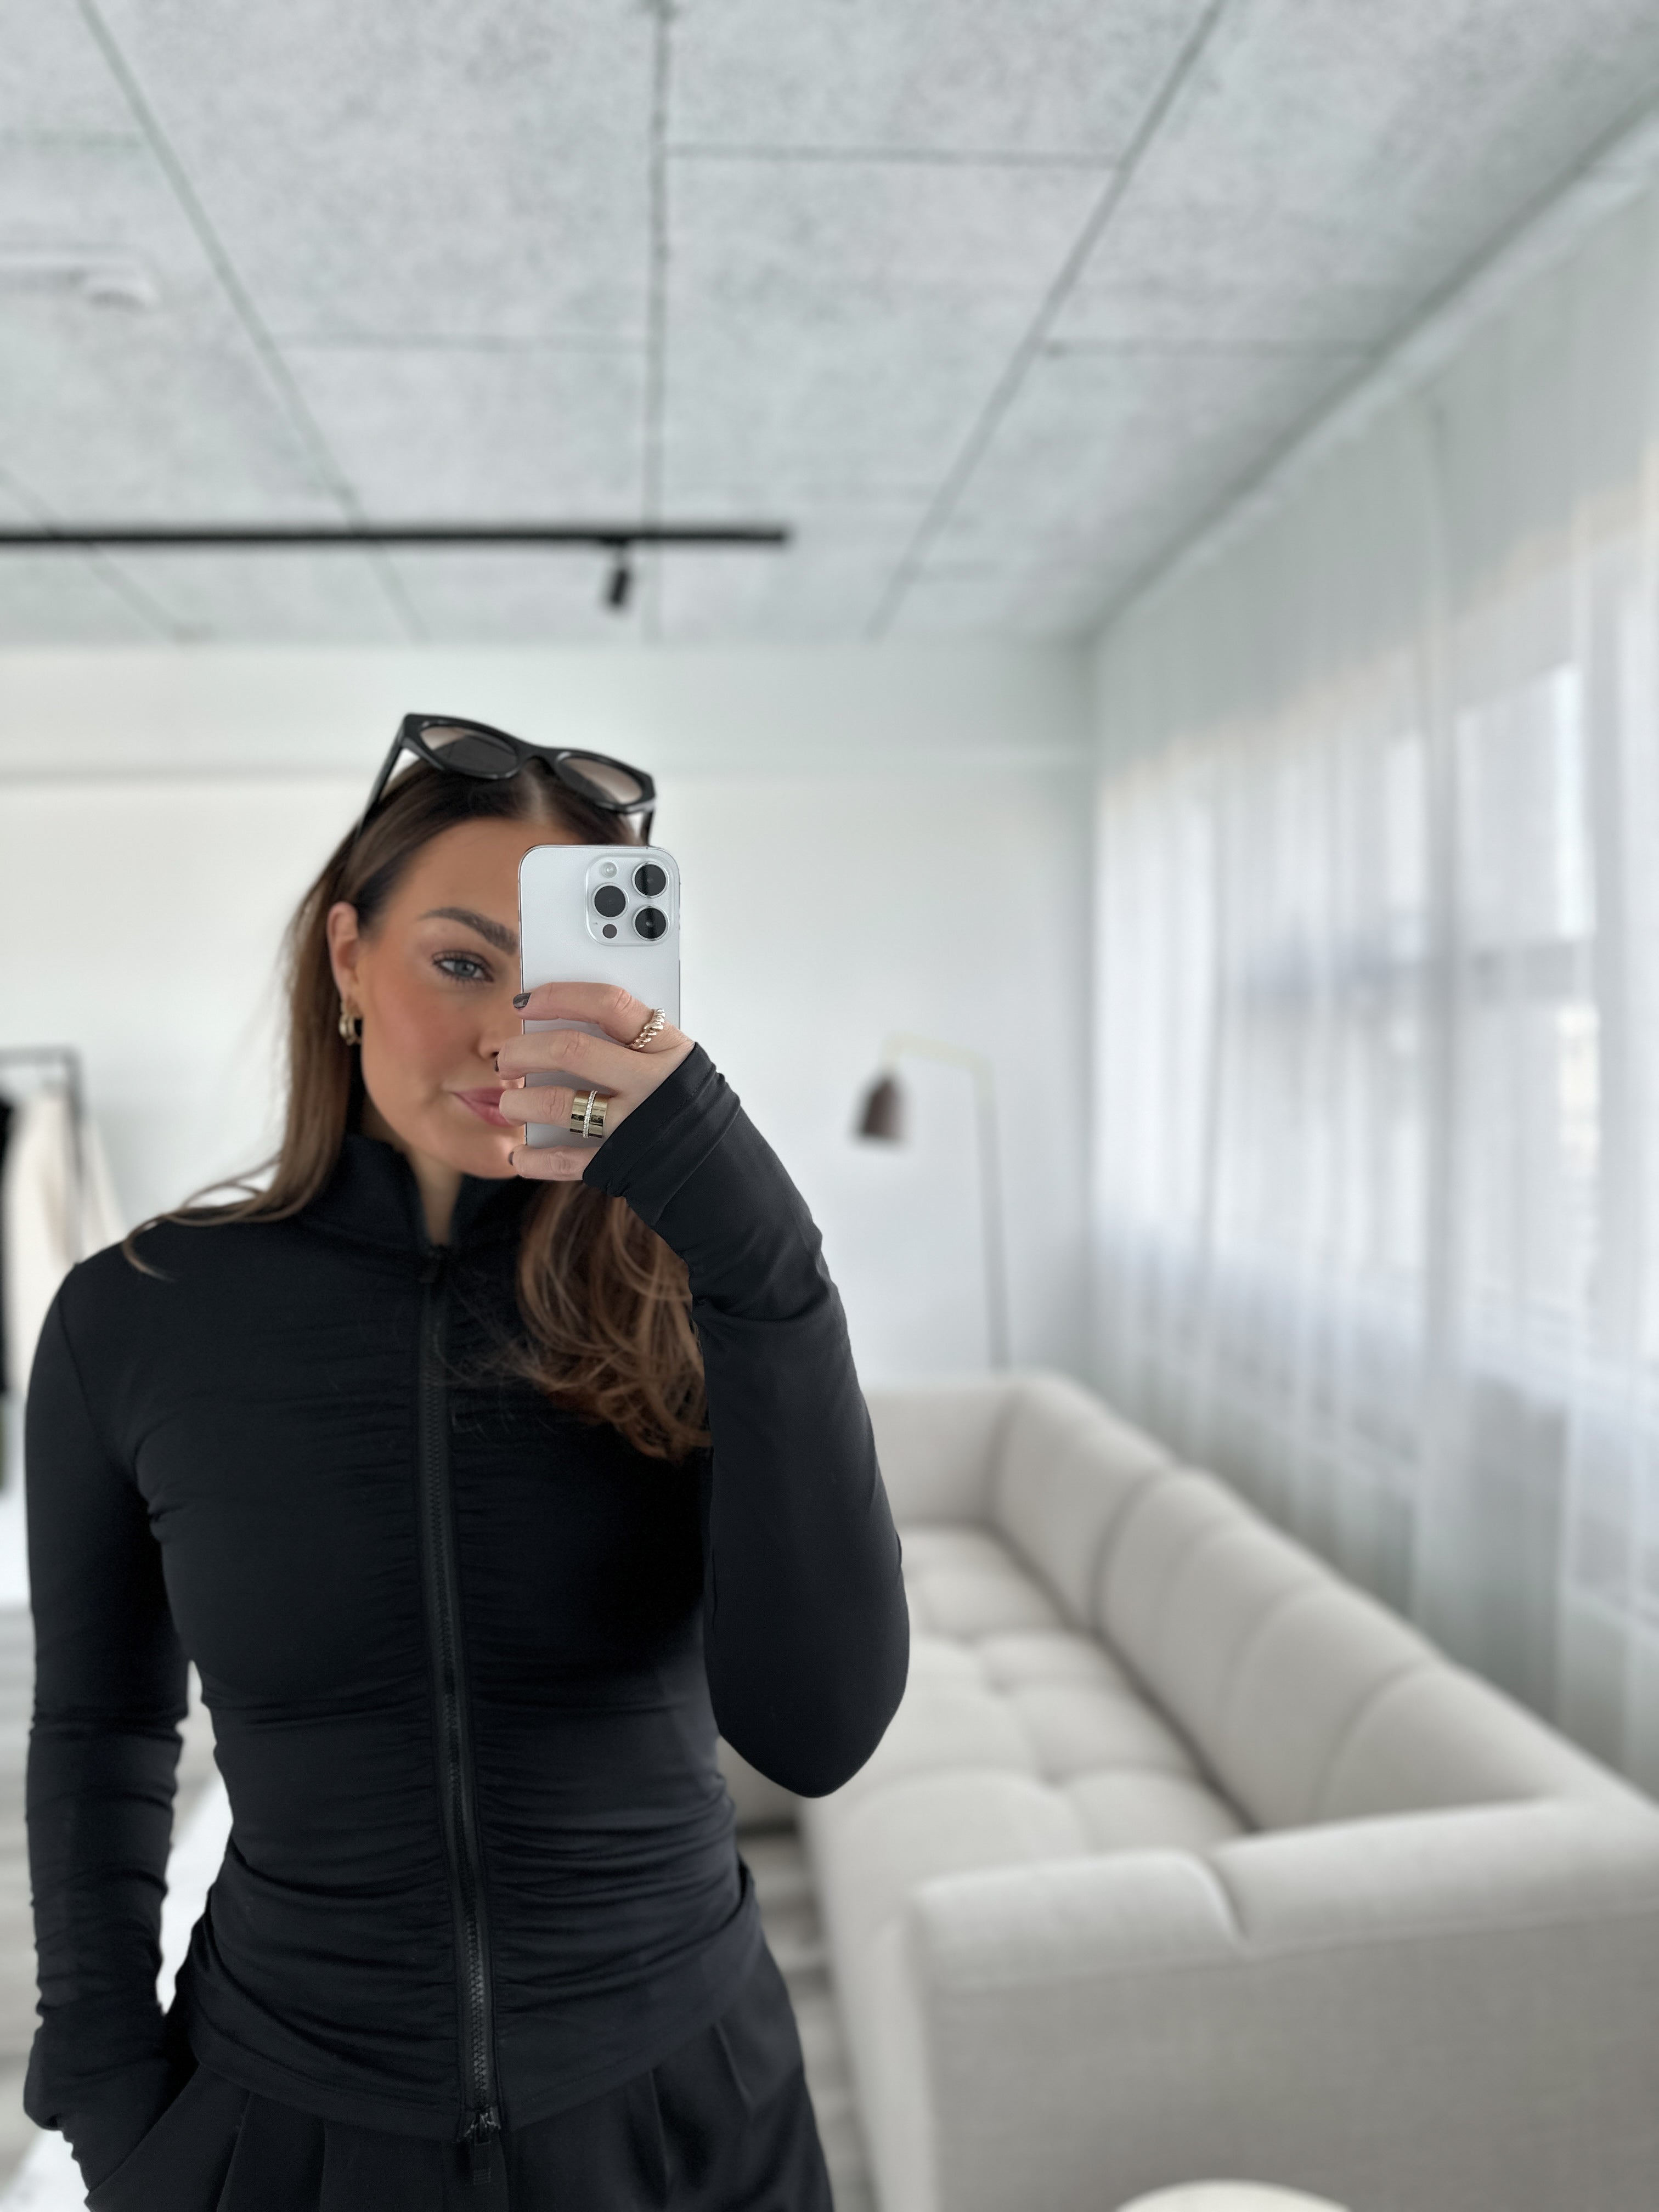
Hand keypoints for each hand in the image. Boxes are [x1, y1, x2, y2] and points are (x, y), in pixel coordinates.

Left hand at [495, 983, 693, 1179]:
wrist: (724, 1171)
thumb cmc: (688, 1106)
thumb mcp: (673, 1063)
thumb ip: (631, 1043)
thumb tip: (558, 1026)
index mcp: (667, 1047)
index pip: (608, 1004)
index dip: (560, 996)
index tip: (525, 1002)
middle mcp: (652, 1083)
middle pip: (573, 1050)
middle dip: (525, 1051)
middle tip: (507, 1059)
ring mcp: (636, 1125)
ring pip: (560, 1105)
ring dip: (521, 1104)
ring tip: (509, 1105)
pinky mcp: (623, 1163)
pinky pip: (567, 1161)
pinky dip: (535, 1159)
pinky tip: (520, 1154)